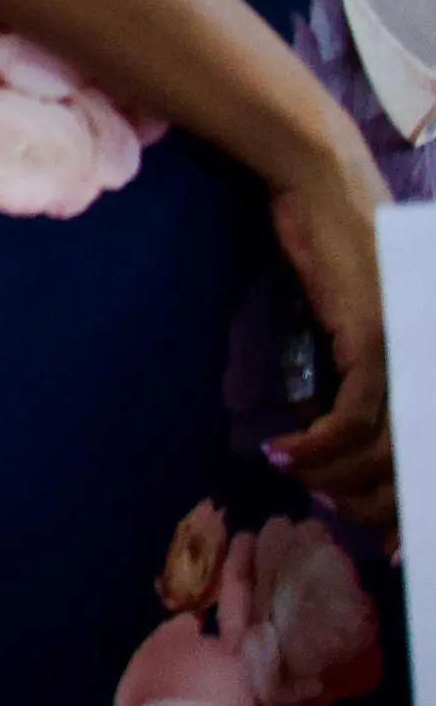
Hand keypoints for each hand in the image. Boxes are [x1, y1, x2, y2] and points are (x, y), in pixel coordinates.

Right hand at [262, 127, 395, 534]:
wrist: (320, 181)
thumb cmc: (329, 233)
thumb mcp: (348, 306)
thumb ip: (355, 353)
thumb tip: (334, 413)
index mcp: (423, 354)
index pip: (422, 442)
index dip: (406, 492)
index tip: (382, 524)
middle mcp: (426, 359)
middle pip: (411, 457)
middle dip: (377, 499)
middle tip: (339, 511)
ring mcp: (404, 351)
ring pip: (384, 448)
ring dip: (338, 476)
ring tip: (303, 480)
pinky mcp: (372, 340)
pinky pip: (352, 418)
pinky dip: (320, 445)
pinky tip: (283, 453)